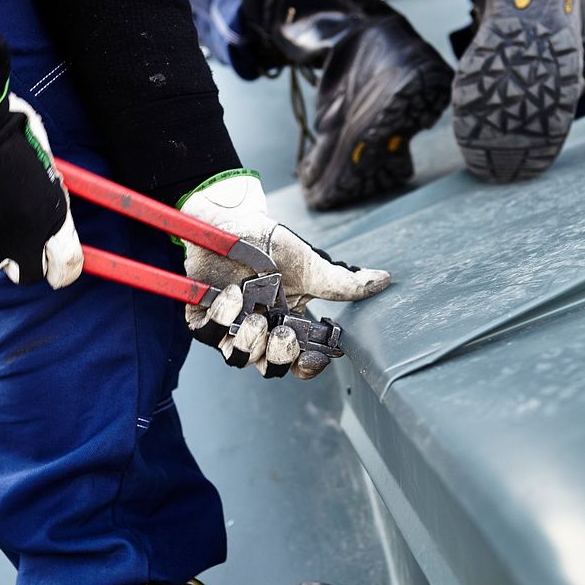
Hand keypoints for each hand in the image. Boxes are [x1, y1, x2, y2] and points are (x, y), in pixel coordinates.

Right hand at [0, 92, 82, 287]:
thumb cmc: (9, 134)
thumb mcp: (46, 160)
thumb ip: (49, 188)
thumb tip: (47, 192)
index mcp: (53, 220)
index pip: (68, 266)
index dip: (62, 269)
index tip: (54, 267)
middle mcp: (24, 239)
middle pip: (28, 275)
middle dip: (21, 264)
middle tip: (12, 247)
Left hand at [181, 171, 389, 378]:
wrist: (231, 218)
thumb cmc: (269, 241)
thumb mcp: (310, 264)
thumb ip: (343, 282)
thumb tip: (383, 279)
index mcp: (288, 323)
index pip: (299, 362)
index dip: (307, 366)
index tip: (314, 354)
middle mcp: (260, 330)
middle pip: (269, 367)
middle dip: (278, 356)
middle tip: (283, 332)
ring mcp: (230, 326)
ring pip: (238, 358)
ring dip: (249, 342)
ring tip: (254, 315)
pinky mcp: (201, 316)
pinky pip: (208, 335)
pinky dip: (220, 320)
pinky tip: (232, 294)